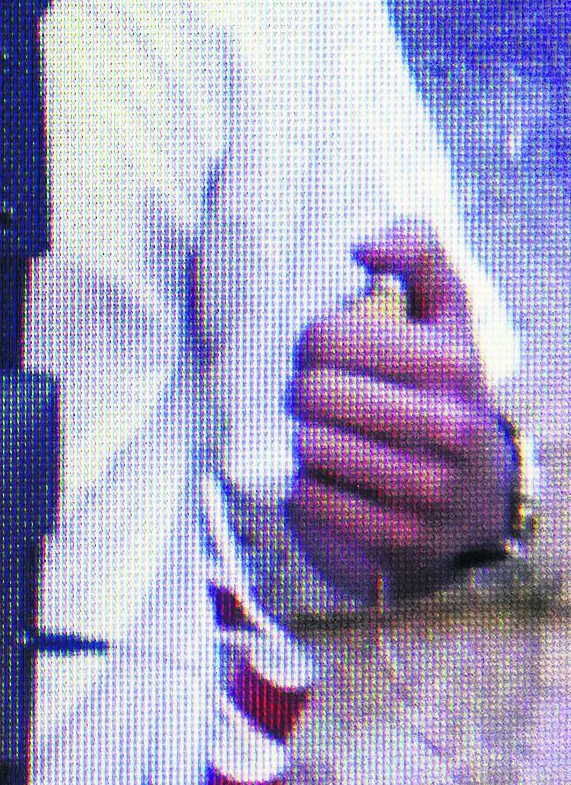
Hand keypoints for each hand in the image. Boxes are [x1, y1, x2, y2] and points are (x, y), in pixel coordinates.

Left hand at [286, 219, 512, 599]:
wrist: (480, 498)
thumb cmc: (443, 391)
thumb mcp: (446, 317)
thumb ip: (418, 253)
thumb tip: (363, 247)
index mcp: (455, 360)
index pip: (326, 336)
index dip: (312, 343)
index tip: (328, 354)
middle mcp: (451, 424)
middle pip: (311, 392)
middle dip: (304, 393)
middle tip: (321, 400)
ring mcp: (428, 486)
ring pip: (310, 444)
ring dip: (309, 441)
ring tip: (333, 438)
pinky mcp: (401, 537)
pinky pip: (310, 496)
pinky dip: (309, 487)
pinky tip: (336, 479)